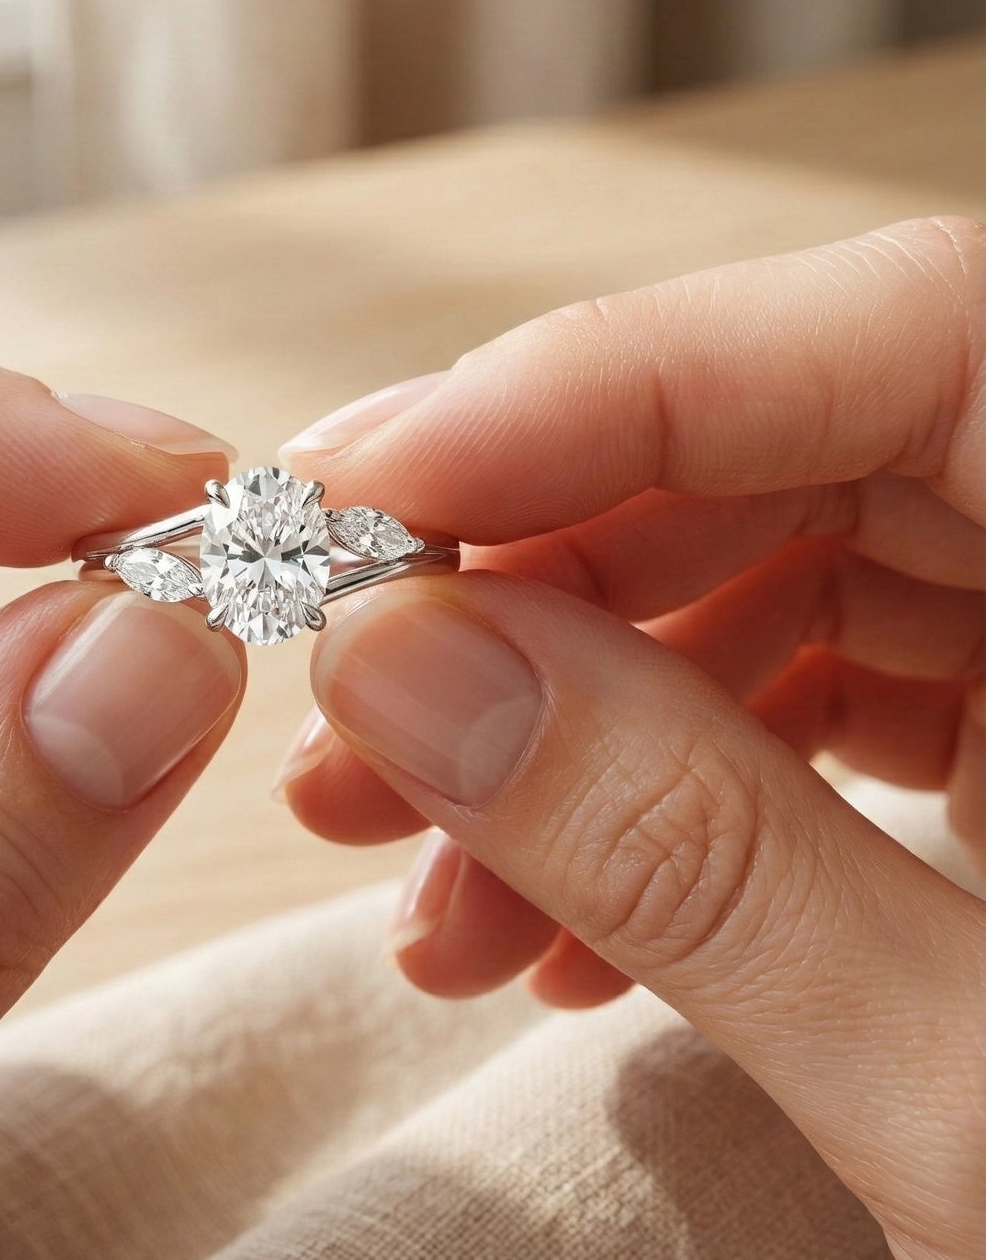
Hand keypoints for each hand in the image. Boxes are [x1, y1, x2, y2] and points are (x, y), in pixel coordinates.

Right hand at [277, 219, 984, 1259]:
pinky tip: (549, 924)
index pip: (908, 335)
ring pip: (762, 576)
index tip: (361, 487)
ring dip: (559, 719)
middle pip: (791, 450)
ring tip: (420, 875)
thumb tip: (405, 668)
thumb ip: (696, 859)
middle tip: (351, 691)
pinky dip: (650, 793)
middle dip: (528, 581)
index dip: (599, 386)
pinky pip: (796, 688)